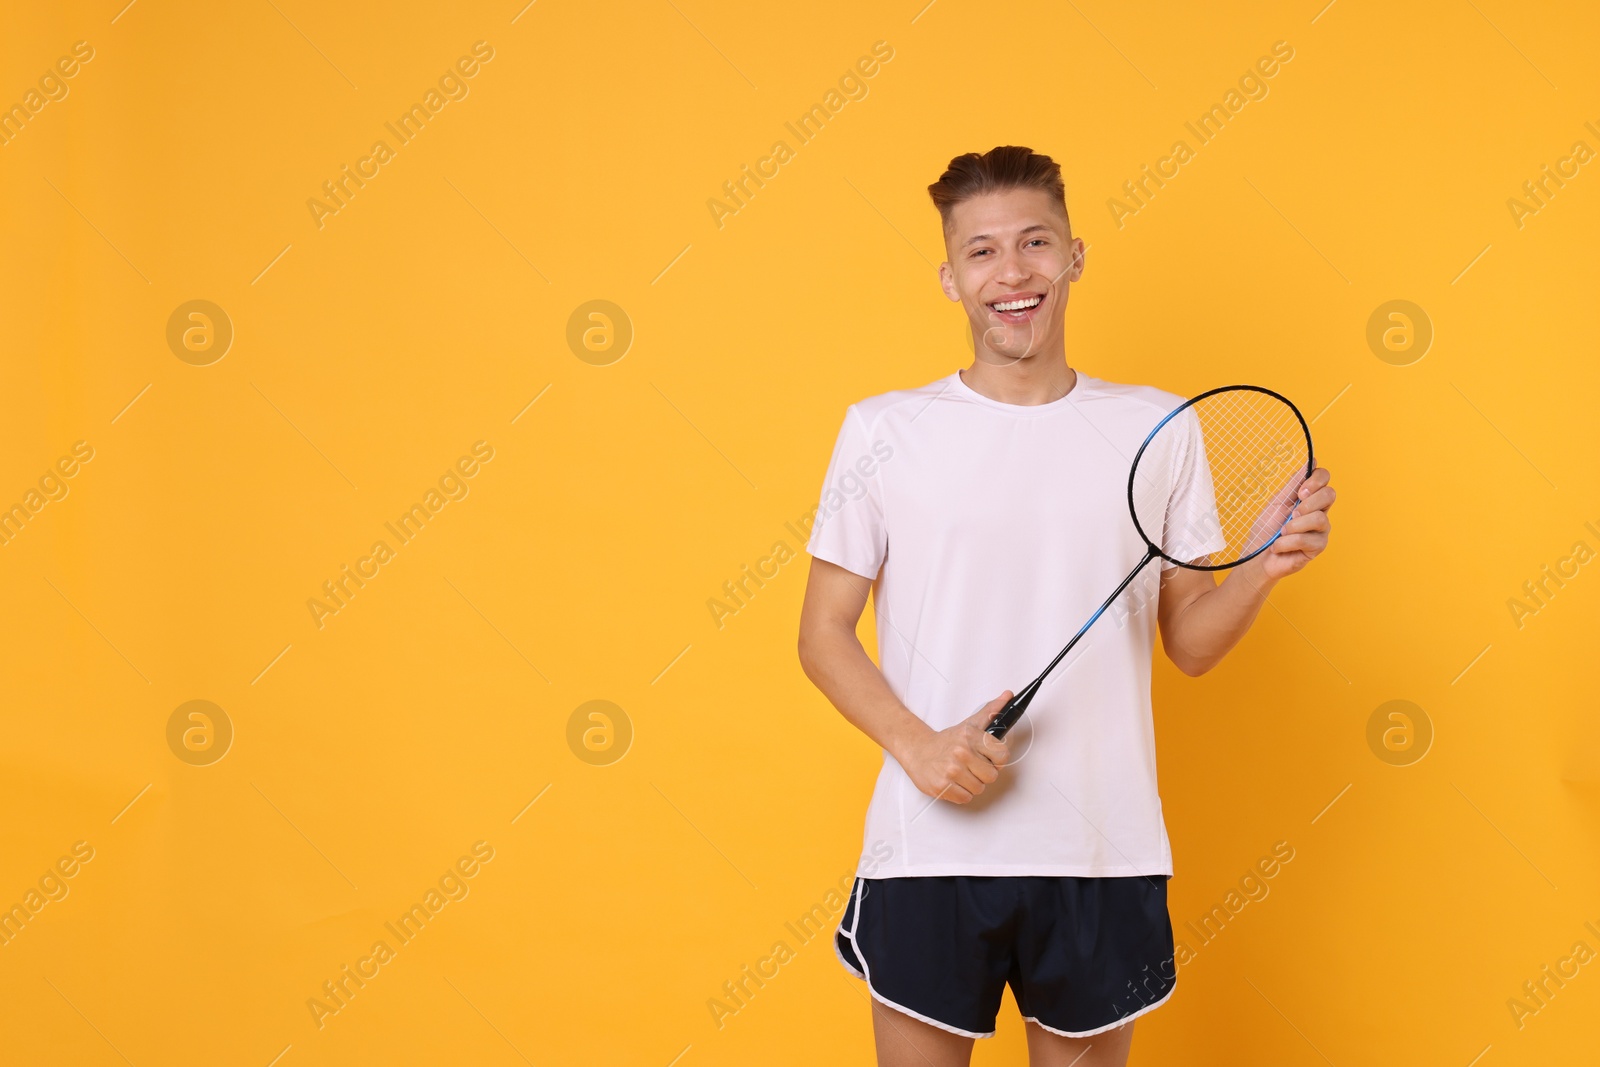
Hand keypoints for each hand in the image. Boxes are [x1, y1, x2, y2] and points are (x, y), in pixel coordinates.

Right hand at [895, 693, 1011, 803]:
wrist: (917, 750)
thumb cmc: (946, 740)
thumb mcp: (970, 724)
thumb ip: (991, 711)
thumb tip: (1008, 695)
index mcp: (970, 737)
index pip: (1002, 756)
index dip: (996, 760)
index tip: (988, 758)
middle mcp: (961, 753)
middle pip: (991, 776)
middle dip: (983, 773)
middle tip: (972, 766)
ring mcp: (951, 771)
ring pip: (979, 789)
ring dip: (971, 784)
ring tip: (962, 773)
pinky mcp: (942, 787)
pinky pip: (965, 798)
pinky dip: (960, 793)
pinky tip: (954, 782)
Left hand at [1260, 466, 1334, 580]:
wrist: (1256, 558)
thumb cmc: (1265, 530)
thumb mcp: (1277, 503)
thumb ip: (1293, 484)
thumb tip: (1311, 462)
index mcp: (1309, 498)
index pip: (1324, 478)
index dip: (1316, 479)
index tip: (1300, 491)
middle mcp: (1319, 511)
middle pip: (1330, 494)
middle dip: (1308, 502)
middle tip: (1292, 512)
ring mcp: (1320, 530)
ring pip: (1319, 518)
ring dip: (1293, 526)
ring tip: (1281, 532)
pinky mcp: (1318, 547)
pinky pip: (1308, 539)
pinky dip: (1287, 542)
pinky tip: (1278, 546)